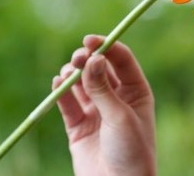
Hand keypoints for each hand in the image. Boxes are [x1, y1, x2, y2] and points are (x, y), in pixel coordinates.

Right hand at [53, 35, 155, 175]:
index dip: (106, 46)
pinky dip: (61, 92)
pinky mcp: (78, 127)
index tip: (89, 41)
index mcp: (136, 91)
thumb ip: (103, 88)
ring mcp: (96, 112)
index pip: (121, 60)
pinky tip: (57, 83)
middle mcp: (116, 98)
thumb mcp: (119, 117)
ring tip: (67, 74)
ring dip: (72, 74)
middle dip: (86, 59)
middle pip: (98, 68)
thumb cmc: (131, 151)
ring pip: (80, 83)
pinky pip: (67, 104)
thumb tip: (92, 58)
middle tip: (77, 59)